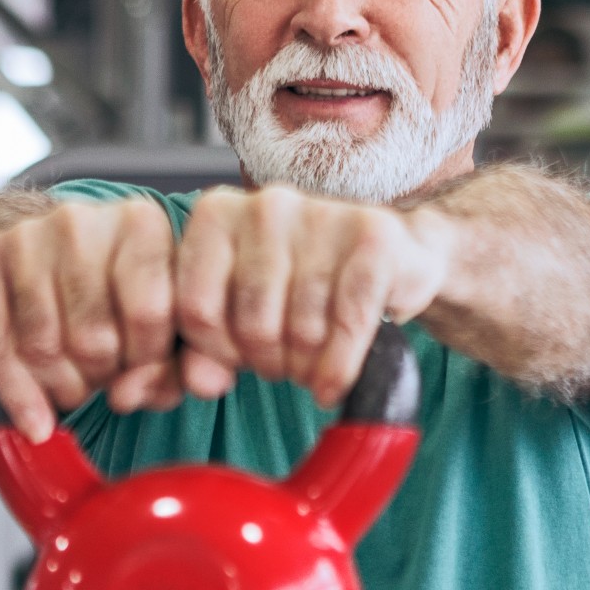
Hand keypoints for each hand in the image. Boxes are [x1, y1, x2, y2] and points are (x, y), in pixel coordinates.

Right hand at [0, 196, 180, 441]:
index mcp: (141, 223)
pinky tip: (34, 409)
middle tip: (103, 375)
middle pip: (92, 338)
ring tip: (75, 381)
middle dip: (101, 377)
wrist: (53, 260)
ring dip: (61, 387)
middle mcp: (80, 220)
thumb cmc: (123, 299)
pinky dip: (16, 392)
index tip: (141, 367)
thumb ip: (169, 369)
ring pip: (41, 347)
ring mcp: (25, 236)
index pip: (149, 314)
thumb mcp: (165, 328)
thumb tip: (126, 396)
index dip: (146, 360)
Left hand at [173, 185, 450, 407]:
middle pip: (252, 324)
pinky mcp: (373, 239)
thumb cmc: (301, 287)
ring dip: (306, 367)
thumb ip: (205, 349)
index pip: (196, 308)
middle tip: (283, 365)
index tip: (238, 358)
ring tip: (311, 362)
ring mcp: (322, 216)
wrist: (392, 258)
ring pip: (301, 330)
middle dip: (268, 363)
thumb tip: (202, 384)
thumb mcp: (240, 312)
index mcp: (218, 214)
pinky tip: (334, 383)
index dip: (218, 352)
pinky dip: (339, 368)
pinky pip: (348, 325)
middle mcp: (267, 205)